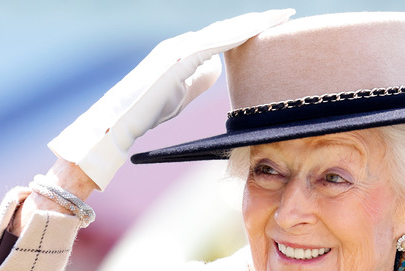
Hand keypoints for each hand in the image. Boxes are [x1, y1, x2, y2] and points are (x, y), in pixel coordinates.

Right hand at [48, 9, 294, 190]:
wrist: (118, 122)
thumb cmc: (147, 111)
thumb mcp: (182, 93)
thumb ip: (199, 79)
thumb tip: (219, 69)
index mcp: (187, 51)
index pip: (225, 38)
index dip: (250, 31)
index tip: (276, 26)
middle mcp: (184, 44)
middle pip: (228, 29)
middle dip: (257, 21)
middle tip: (286, 14)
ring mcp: (179, 48)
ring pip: (223, 31)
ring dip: (252, 24)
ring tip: (279, 17)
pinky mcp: (176, 59)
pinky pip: (212, 43)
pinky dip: (235, 36)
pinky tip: (255, 31)